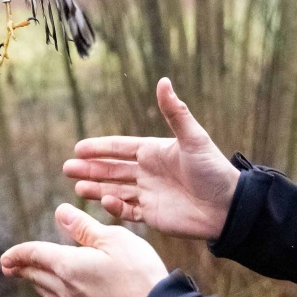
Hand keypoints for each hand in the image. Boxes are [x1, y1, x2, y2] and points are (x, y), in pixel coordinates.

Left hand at [1, 203, 168, 296]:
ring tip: (27, 276)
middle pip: (36, 275)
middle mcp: (68, 287)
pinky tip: (57, 293)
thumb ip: (85, 227)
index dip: (19, 253)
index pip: (35, 255)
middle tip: (7, 266)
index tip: (5, 256)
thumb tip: (61, 212)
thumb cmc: (138, 272)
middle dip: (20, 268)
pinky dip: (51, 292)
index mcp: (68, 266)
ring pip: (47, 291)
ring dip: (33, 281)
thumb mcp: (113, 239)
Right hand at [63, 77, 239, 240]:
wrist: (229, 207)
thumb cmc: (214, 170)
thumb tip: (164, 80)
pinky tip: (104, 202)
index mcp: (153, 152)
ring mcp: (149, 194)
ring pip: (115, 190)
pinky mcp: (152, 216)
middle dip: (89, 169)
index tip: (78, 148)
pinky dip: (115, 208)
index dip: (99, 148)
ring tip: (77, 188)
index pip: (119, 148)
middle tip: (67, 168)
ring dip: (96, 188)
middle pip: (111, 169)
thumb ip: (175, 112)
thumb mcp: (194, 138)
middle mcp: (147, 172)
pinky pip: (128, 212)